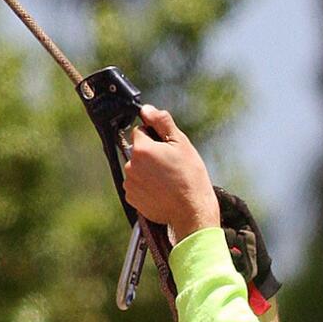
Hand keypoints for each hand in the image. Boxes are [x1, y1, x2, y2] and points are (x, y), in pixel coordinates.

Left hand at [123, 104, 219, 242]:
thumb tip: (147, 110)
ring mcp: (130, 184)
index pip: (140, 131)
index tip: (168, 149)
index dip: (155, 137)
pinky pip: (137, 186)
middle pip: (138, 151)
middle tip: (170, 167)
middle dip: (151, 155)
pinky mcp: (132, 199)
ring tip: (167, 181)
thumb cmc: (190, 177)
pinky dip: (146, 187)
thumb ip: (162, 123)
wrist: (192, 211)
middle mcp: (131, 165)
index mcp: (141, 149)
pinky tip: (161, 191)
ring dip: (148, 171)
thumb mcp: (181, 144)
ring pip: (137, 168)